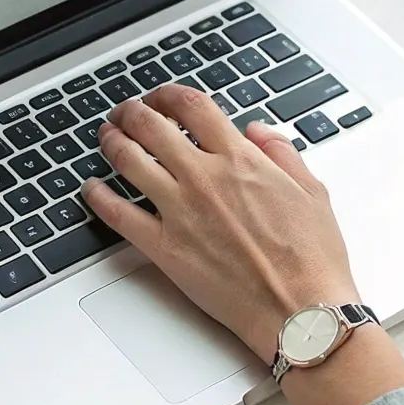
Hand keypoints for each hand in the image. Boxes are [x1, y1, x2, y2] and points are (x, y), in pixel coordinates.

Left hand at [82, 85, 358, 361]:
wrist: (299, 310)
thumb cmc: (312, 259)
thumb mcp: (312, 191)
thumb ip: (282, 153)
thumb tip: (257, 131)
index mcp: (241, 159)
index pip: (191, 106)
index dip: (168, 94)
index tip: (161, 98)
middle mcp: (204, 178)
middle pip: (151, 126)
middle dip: (132, 112)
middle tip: (125, 112)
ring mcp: (180, 211)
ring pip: (128, 160)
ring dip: (111, 141)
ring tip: (106, 137)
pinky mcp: (164, 248)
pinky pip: (117, 214)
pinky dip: (98, 196)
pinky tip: (92, 189)